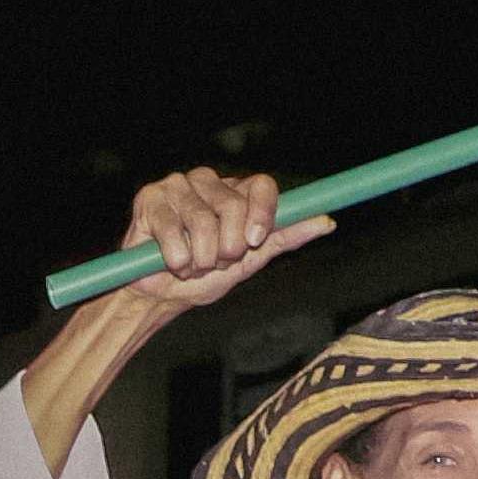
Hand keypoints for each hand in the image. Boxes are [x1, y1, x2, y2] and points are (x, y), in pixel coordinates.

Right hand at [118, 170, 327, 312]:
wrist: (161, 297)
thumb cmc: (205, 276)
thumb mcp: (251, 260)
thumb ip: (285, 237)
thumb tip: (327, 222)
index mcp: (236, 192)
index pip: (262, 186)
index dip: (262, 213)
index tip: (254, 242)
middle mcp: (208, 181)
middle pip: (234, 206)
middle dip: (226, 249)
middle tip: (214, 262)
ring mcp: (178, 186)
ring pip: (203, 223)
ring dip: (199, 259)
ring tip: (190, 265)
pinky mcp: (150, 197)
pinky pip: (172, 232)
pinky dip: (175, 259)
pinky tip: (168, 261)